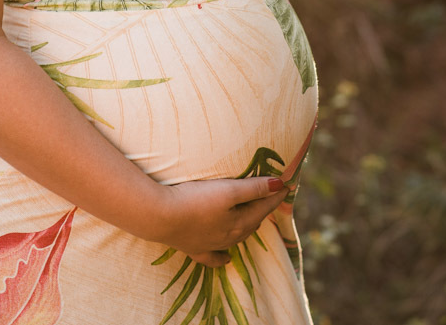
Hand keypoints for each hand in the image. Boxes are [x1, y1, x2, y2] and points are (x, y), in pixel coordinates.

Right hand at [151, 176, 288, 267]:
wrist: (160, 217)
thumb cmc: (195, 200)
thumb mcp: (228, 190)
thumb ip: (254, 188)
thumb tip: (280, 185)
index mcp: (240, 222)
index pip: (263, 207)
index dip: (274, 195)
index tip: (286, 185)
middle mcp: (229, 237)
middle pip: (251, 223)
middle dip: (262, 210)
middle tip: (269, 198)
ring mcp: (211, 245)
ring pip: (236, 238)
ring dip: (246, 228)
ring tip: (252, 220)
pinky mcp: (193, 249)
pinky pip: (213, 258)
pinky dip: (222, 258)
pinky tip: (226, 259)